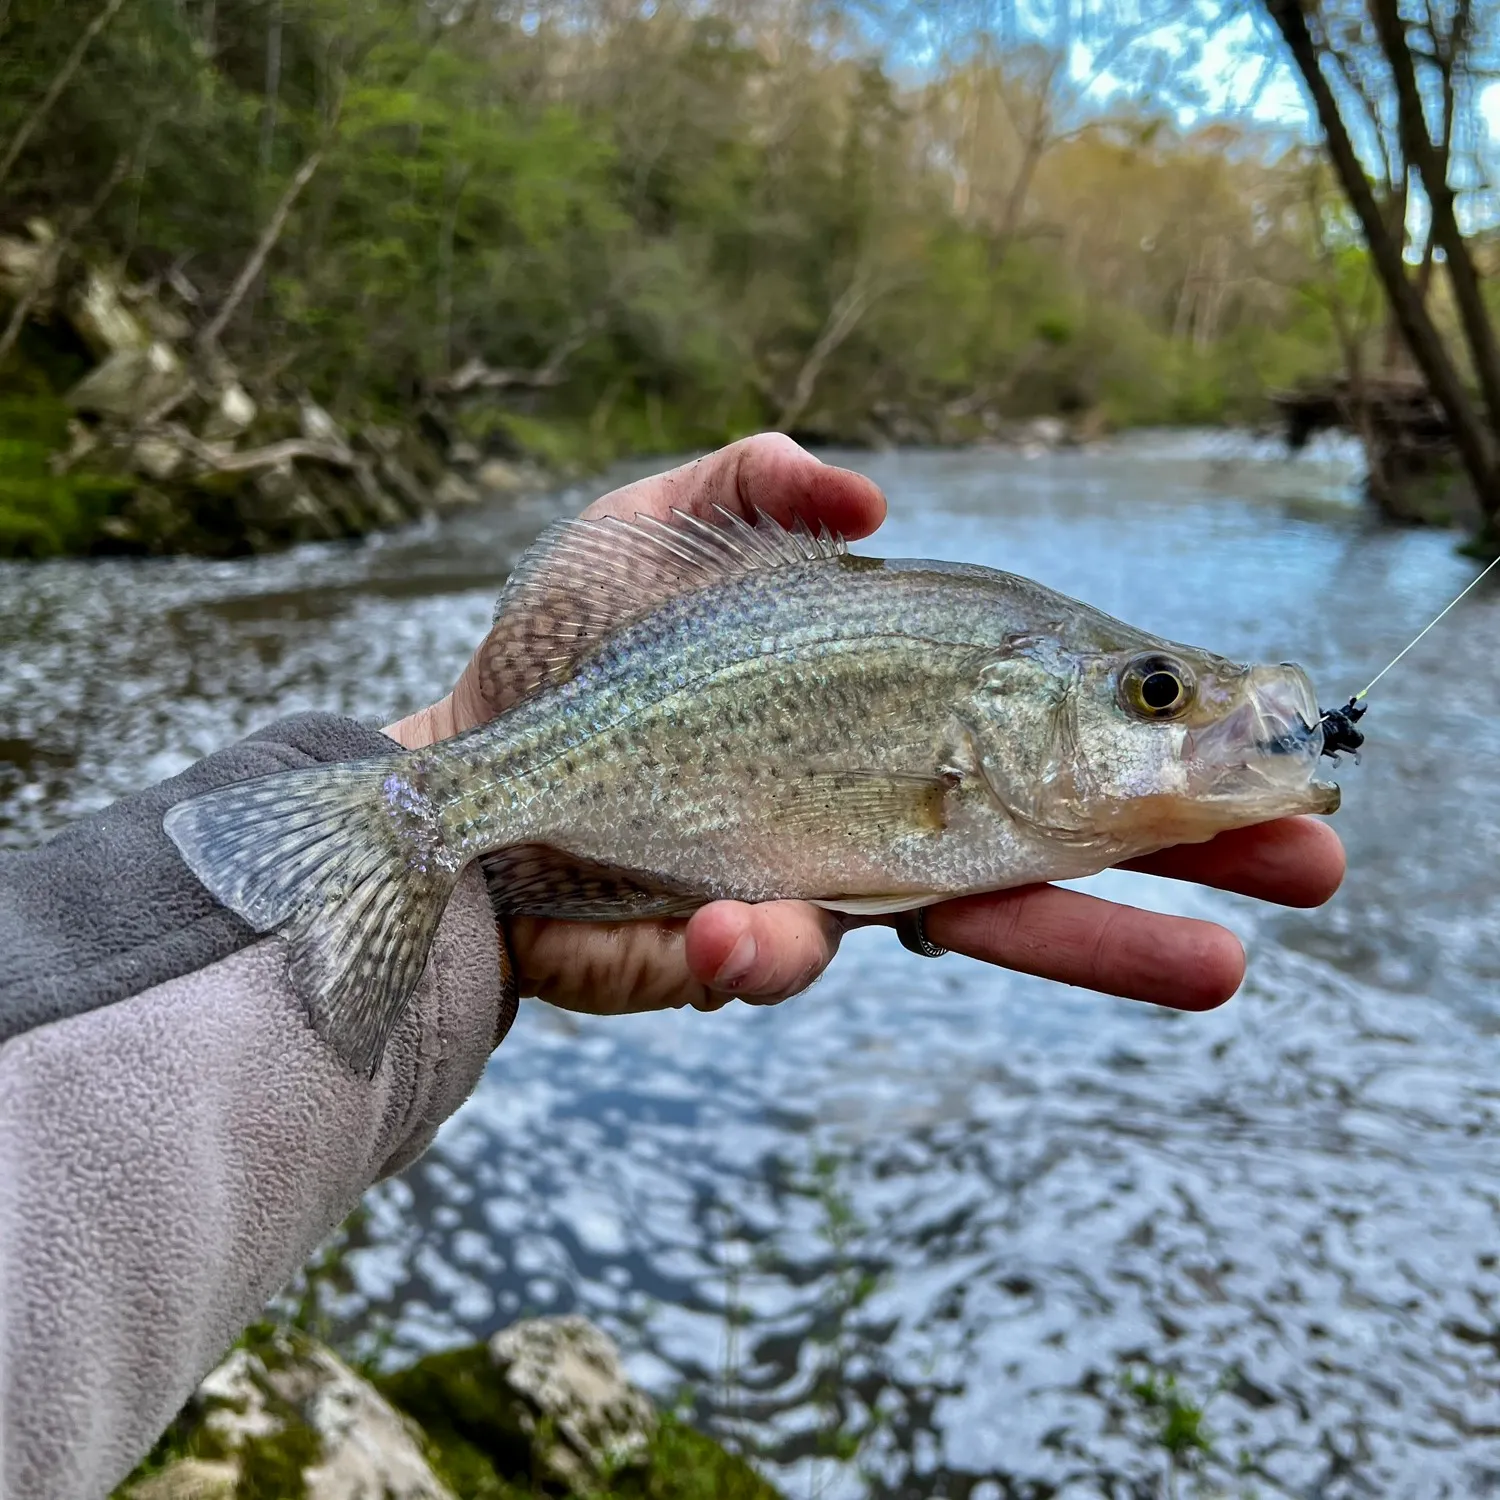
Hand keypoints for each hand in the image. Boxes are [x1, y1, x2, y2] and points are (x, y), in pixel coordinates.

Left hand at [388, 434, 1345, 1017]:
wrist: (453, 764)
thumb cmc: (558, 646)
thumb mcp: (656, 525)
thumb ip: (763, 483)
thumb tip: (879, 502)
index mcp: (886, 720)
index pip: (1045, 736)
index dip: (1148, 744)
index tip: (1259, 747)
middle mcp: (875, 811)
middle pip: (1051, 849)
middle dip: (1183, 864)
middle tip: (1313, 867)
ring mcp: (812, 887)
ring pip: (962, 929)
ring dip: (1083, 942)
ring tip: (1210, 968)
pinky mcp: (718, 945)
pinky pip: (763, 956)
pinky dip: (763, 943)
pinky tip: (749, 918)